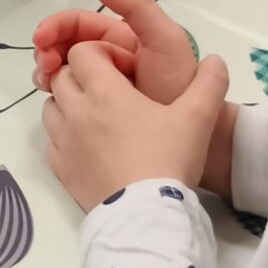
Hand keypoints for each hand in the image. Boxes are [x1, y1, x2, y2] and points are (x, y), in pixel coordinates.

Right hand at [34, 0, 198, 99]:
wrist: (192, 135)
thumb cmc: (178, 85)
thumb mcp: (165, 41)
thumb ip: (138, 8)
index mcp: (119, 39)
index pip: (78, 24)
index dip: (56, 27)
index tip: (41, 39)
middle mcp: (105, 60)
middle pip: (63, 45)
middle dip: (47, 49)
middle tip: (44, 66)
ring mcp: (98, 87)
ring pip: (61, 71)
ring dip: (47, 71)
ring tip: (45, 82)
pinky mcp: (94, 112)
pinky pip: (66, 98)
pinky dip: (54, 95)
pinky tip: (52, 100)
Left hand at [43, 38, 230, 211]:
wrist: (145, 216)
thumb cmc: (168, 160)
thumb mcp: (198, 118)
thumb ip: (208, 84)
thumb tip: (216, 60)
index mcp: (104, 92)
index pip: (82, 52)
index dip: (101, 52)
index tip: (125, 69)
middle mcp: (76, 111)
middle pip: (61, 76)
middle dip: (83, 75)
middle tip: (113, 91)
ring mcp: (64, 141)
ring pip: (51, 107)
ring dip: (70, 104)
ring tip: (100, 118)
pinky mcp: (60, 168)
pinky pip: (52, 141)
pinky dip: (66, 136)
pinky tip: (91, 147)